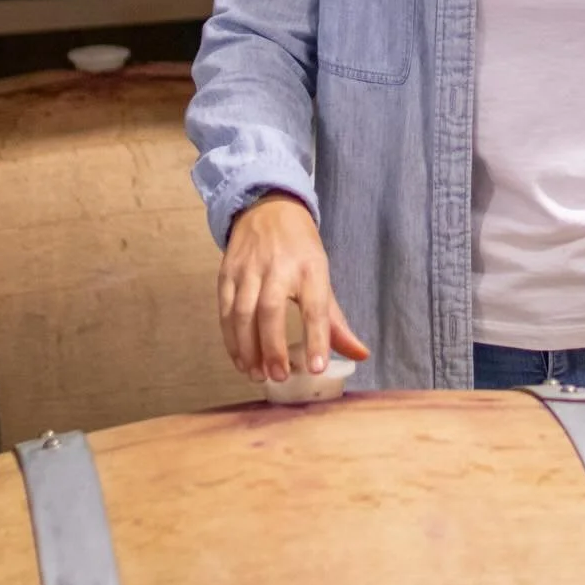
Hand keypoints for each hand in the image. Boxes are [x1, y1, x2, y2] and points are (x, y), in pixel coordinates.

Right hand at [219, 192, 368, 382]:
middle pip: (271, 310)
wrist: (268, 208)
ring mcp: (249, 268)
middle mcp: (278, 266)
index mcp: (311, 267)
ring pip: (242, 312)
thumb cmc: (300, 249)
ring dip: (247, 348)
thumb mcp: (323, 276)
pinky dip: (230, 339)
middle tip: (279, 376)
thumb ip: (336, 321)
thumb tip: (360, 355)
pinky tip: (240, 360)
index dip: (317, 337)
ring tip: (257, 374)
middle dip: (273, 348)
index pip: (315, 306)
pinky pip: (224, 311)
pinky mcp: (226, 273)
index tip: (316, 368)